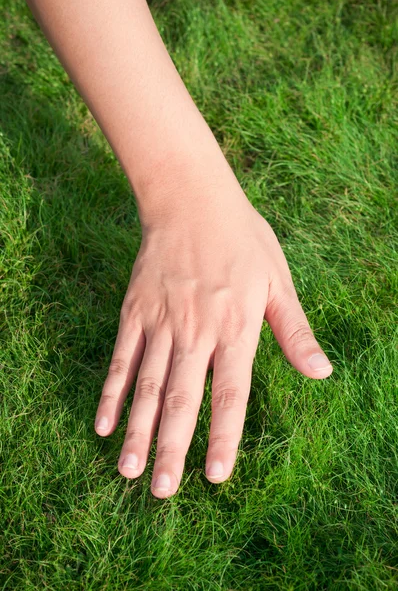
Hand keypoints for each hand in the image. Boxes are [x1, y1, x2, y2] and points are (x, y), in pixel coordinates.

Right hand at [94, 173, 332, 497]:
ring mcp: (161, 322)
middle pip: (181, 399)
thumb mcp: (279, 281)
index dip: (223, 436)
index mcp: (235, 328)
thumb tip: (321, 373)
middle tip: (162, 491)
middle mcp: (195, 331)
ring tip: (129, 470)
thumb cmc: (242, 240)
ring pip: (146, 385)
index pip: (230, 393)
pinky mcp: (135, 311)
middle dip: (171, 448)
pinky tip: (104, 424)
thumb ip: (295, 332)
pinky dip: (113, 392)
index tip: (215, 474)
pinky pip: (122, 358)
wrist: (191, 200)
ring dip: (138, 430)